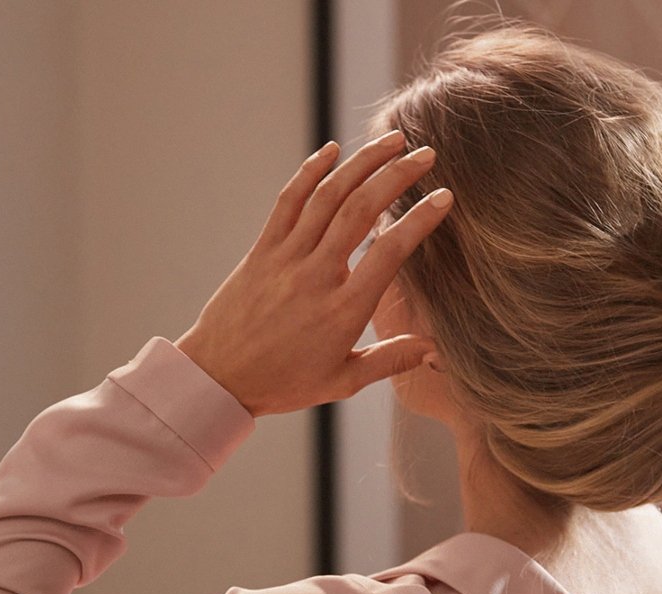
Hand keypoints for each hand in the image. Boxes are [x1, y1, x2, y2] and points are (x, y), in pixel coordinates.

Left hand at [174, 130, 453, 416]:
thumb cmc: (282, 383)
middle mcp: (315, 276)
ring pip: (327, 197)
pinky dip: (310, 171)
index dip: (419, 221)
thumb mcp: (342, 381)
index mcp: (342, 310)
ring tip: (391, 141)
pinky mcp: (262, 250)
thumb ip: (390, 360)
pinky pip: (287, 202)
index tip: (444, 197)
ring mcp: (286, 258)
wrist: (217, 379)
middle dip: (396, 176)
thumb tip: (434, 350)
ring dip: (361, 163)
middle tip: (426, 154)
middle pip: (360, 211)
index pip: (389, 253)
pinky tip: (332, 150)